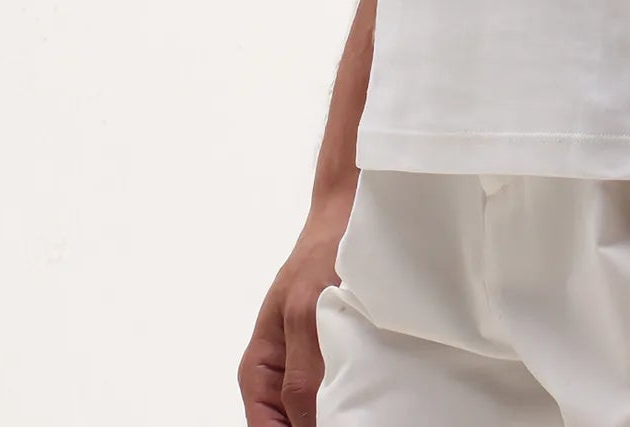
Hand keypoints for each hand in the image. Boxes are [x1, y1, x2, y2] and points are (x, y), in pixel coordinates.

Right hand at [236, 189, 352, 425]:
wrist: (349, 222)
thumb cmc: (319, 257)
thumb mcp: (304, 315)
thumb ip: (301, 375)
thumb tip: (304, 425)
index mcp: (259, 370)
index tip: (324, 426)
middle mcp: (280, 377)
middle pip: (290, 425)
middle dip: (317, 423)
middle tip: (350, 416)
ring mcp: (309, 371)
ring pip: (316, 415)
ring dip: (340, 413)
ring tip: (362, 408)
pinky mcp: (337, 363)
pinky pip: (338, 397)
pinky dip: (353, 402)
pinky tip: (370, 400)